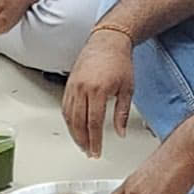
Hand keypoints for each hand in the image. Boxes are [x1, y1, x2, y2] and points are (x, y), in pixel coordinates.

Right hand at [62, 30, 139, 159]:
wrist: (108, 41)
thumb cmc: (119, 62)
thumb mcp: (127, 89)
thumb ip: (122, 113)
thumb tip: (120, 132)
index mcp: (98, 91)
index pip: (93, 123)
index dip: (95, 141)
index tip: (97, 151)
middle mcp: (82, 89)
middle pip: (78, 122)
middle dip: (83, 141)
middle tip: (89, 152)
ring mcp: (73, 86)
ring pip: (69, 116)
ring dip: (74, 133)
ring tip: (81, 144)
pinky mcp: (69, 83)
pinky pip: (65, 106)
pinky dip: (68, 120)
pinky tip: (73, 127)